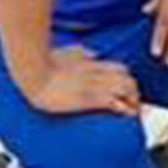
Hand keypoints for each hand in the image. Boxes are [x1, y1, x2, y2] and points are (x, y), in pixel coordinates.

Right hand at [24, 46, 139, 115]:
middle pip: (129, 79)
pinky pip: (116, 103)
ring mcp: (96, 86)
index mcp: (92, 63)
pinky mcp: (90, 99)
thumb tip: (92, 53)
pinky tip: (126, 115)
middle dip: (134, 92)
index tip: (128, 90)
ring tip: (132, 112)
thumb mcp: (66, 52)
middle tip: (133, 104)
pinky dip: (124, 109)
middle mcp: (98, 73)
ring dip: (133, 101)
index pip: (122, 69)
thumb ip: (81, 53)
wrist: (33, 74)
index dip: (127, 80)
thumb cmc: (44, 63)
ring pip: (128, 89)